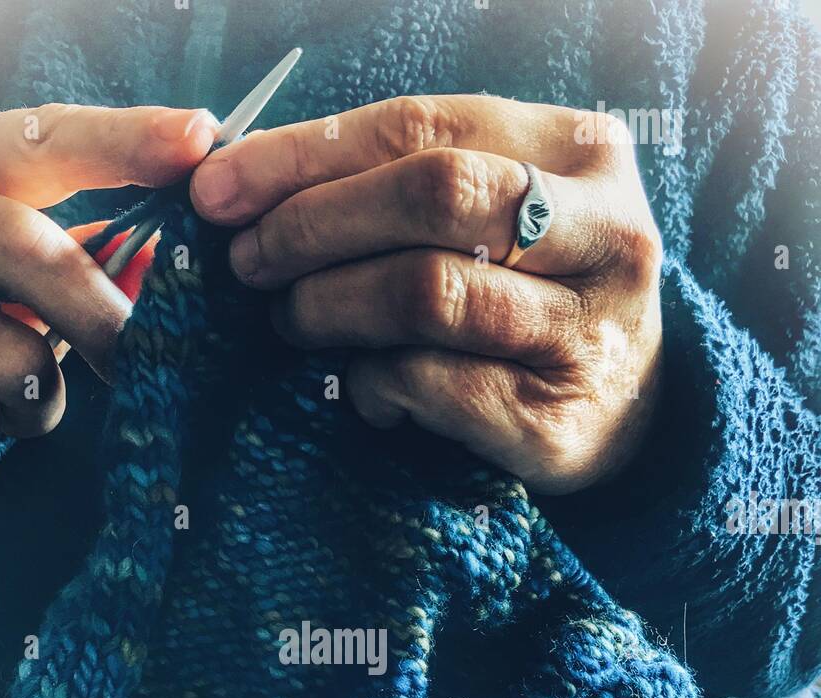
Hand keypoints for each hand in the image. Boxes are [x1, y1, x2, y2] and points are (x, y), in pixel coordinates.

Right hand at [0, 104, 217, 473]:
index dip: (121, 141)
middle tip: (139, 355)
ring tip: (6, 396)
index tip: (196, 140)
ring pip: (10, 363)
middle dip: (96, 314)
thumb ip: (74, 257)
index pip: (39, 139)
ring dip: (39, 400)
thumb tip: (163, 268)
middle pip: (22, 250)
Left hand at [190, 95, 662, 494]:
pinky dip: (373, 384)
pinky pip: (430, 385)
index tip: (220, 189)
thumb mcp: (498, 217)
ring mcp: (587, 332)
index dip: (308, 154)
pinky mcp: (555, 420)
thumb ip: (405, 185)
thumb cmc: (534, 298)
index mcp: (584, 152)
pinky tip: (364, 389)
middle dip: (315, 225)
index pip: (425, 127)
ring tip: (293, 320)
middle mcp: (606, 234)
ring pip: (428, 292)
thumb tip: (247, 184)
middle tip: (249, 262)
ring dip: (332, 306)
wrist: (628, 415)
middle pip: (433, 196)